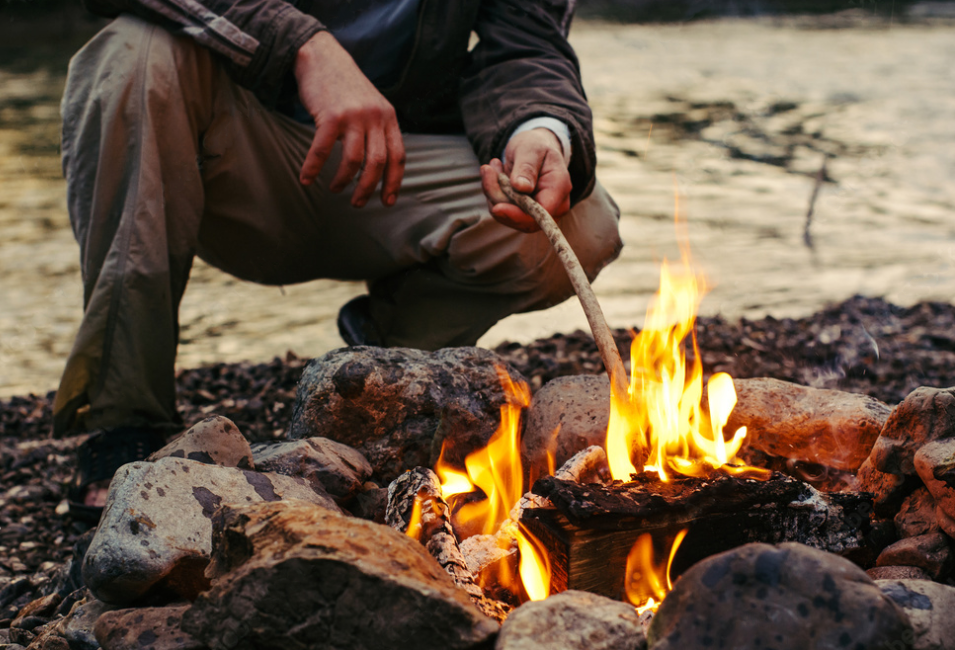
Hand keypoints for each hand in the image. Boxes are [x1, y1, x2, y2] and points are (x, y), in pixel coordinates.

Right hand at [294, 31, 404, 207]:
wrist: (322, 57)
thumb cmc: (345, 87)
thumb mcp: (372, 105)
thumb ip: (378, 129)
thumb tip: (378, 165)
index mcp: (388, 117)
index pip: (398, 156)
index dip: (394, 182)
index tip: (387, 201)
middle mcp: (375, 117)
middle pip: (377, 163)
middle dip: (368, 188)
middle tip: (357, 203)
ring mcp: (353, 116)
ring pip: (353, 160)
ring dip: (343, 181)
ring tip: (335, 189)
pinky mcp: (330, 115)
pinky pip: (321, 150)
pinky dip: (313, 168)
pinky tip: (306, 179)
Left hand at [480, 128, 571, 231]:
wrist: (533, 149)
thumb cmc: (534, 146)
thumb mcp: (531, 149)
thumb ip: (527, 167)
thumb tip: (521, 187)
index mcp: (559, 187)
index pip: (542, 213)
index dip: (518, 215)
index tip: (496, 207)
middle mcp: (553, 205)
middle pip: (522, 218)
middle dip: (499, 198)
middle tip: (487, 170)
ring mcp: (539, 212)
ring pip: (509, 216)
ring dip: (494, 193)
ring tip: (492, 167)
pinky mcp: (524, 213)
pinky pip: (504, 212)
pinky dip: (494, 195)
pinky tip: (495, 175)